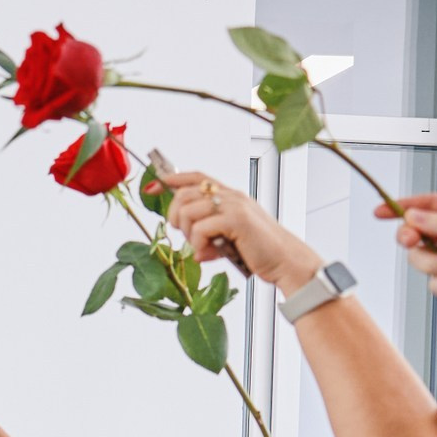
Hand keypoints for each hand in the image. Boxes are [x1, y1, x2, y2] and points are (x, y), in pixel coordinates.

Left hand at [152, 170, 320, 289]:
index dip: (171, 179)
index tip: (152, 187)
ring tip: (202, 247)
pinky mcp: (236, 220)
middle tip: (186, 235)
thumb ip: (211, 238)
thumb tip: (195, 251)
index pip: (196, 177)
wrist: (284, 260)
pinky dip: (199, 245)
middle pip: (184, 194)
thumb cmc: (260, 250)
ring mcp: (234, 206)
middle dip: (175, 217)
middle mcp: (231, 196)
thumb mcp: (229, 239)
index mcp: (230, 196)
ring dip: (188, 234)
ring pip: (188, 211)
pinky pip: (200, 228)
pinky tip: (209, 254)